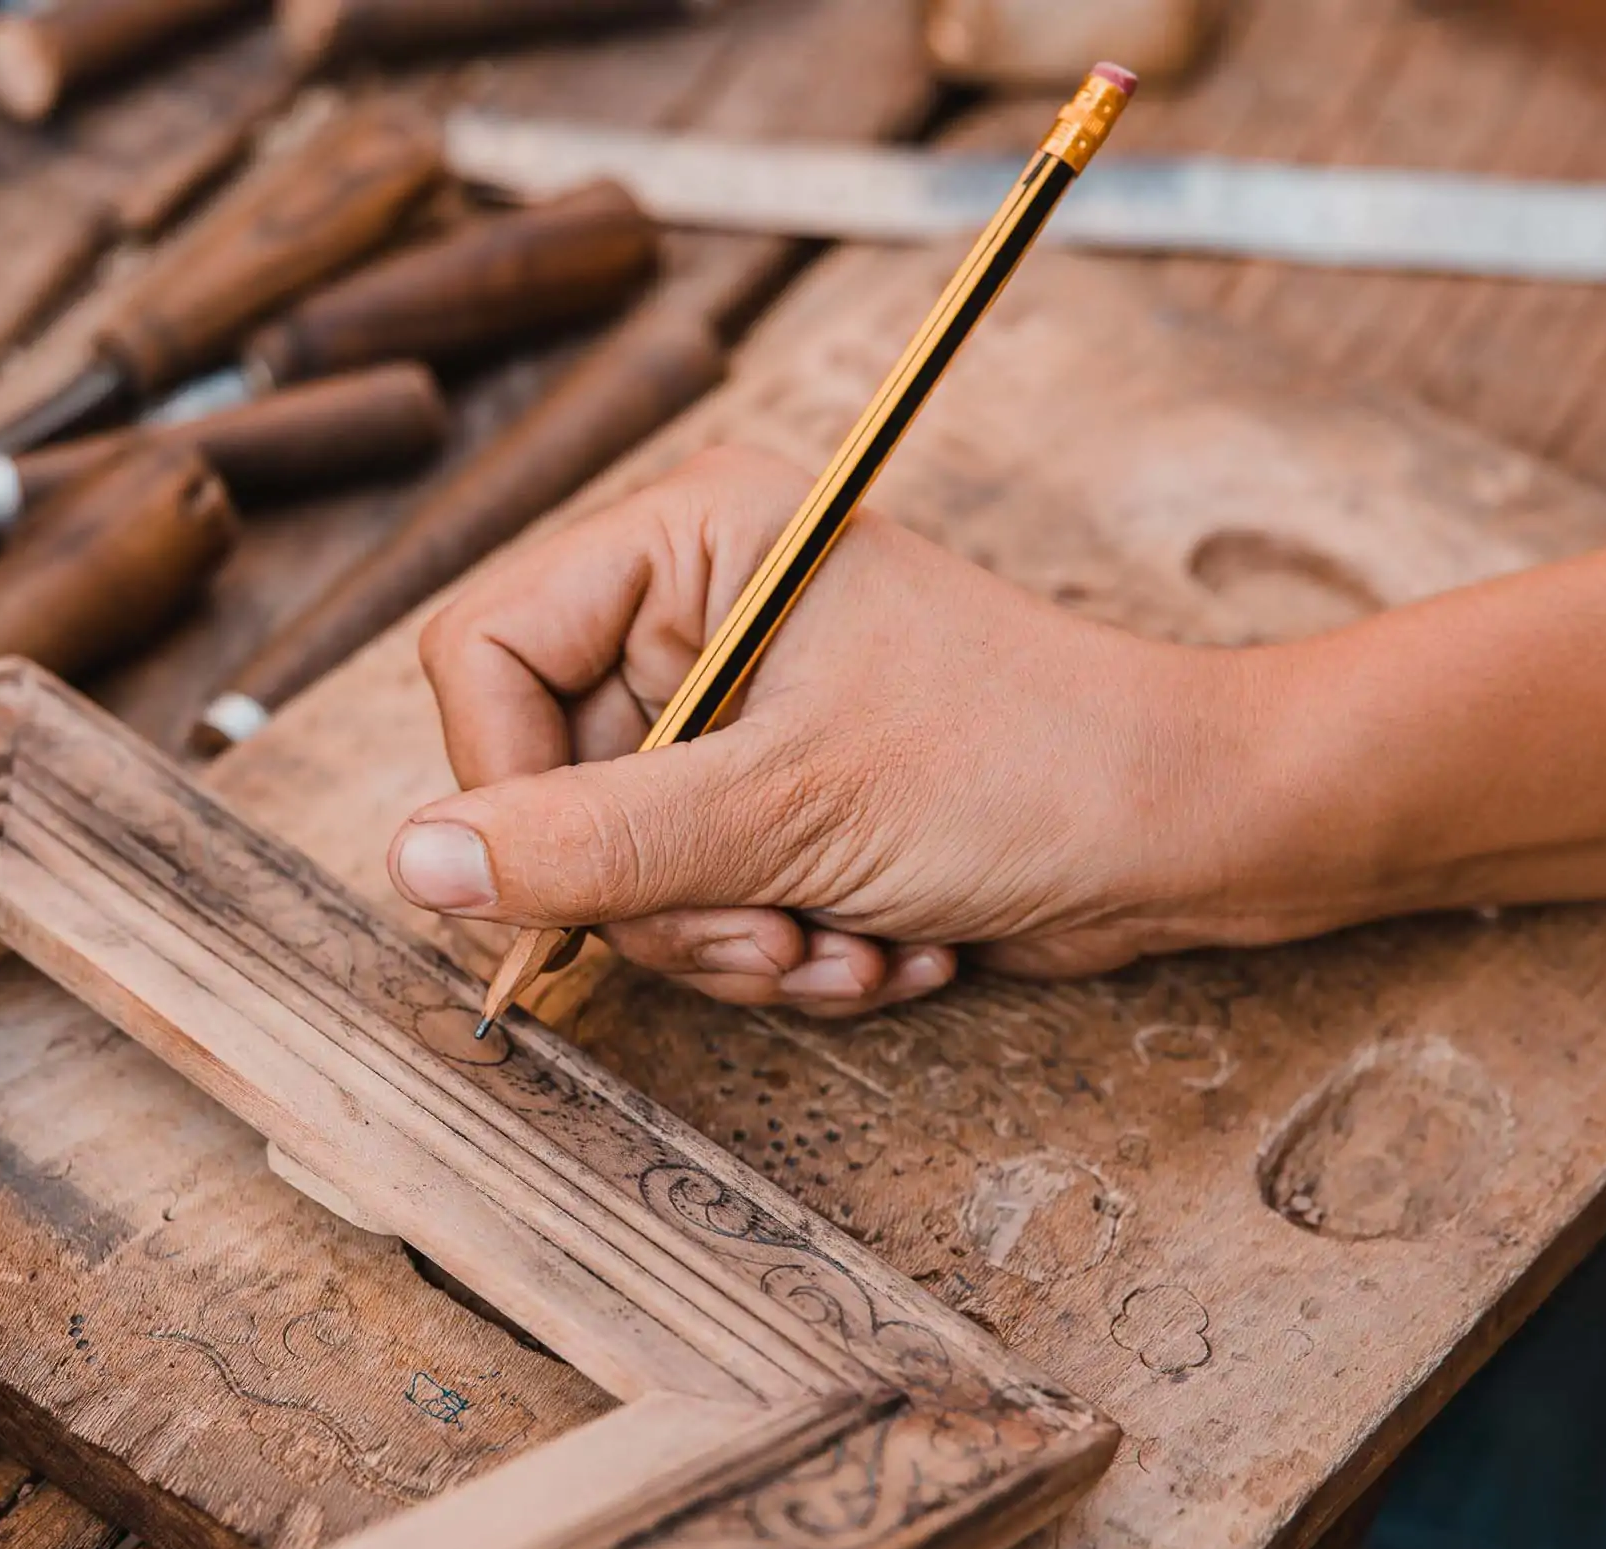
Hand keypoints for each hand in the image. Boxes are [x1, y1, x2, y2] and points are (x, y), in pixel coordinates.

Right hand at [390, 447, 1288, 1015]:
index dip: (508, 785)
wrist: (1193, 834)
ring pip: (622, 869)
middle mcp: (695, 615)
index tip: (578, 879)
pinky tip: (880, 947)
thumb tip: (412, 863)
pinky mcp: (777, 800)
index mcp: (688, 541)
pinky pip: (699, 901)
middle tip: (767, 928)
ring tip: (839, 942)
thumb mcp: (786, 811)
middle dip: (661, 896)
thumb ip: (589, 841)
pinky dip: (779, 950)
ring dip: (729, 942)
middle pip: (549, 783)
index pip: (483, 652)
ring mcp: (735, 714)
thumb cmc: (1028, 765)